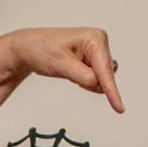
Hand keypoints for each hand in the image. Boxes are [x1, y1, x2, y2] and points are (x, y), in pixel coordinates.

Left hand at [7, 28, 123, 113]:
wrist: (28, 48)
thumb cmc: (41, 49)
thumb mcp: (61, 65)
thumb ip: (84, 77)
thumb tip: (100, 86)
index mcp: (95, 38)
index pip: (106, 71)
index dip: (112, 91)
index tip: (119, 107)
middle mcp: (98, 42)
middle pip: (105, 75)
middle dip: (89, 81)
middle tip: (68, 72)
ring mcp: (95, 51)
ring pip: (100, 79)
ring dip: (86, 81)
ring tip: (67, 69)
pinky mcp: (91, 59)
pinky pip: (94, 78)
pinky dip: (83, 81)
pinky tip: (71, 72)